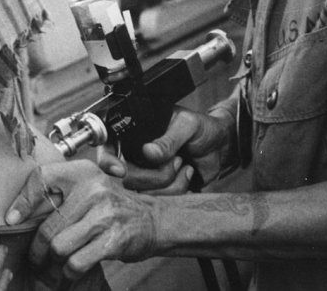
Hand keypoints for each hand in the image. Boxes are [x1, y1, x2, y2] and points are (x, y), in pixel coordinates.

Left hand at [5, 160, 157, 279]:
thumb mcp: (87, 188)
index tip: (12, 219)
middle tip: (35, 258)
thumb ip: (58, 195)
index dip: (22, 200)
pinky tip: (70, 270)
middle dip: (37, 250)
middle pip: (48, 226)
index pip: (42, 178)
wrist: (151, 220)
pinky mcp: (114, 238)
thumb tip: (15, 216)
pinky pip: (77, 262)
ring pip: (60, 247)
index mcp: (82, 172)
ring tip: (53, 267)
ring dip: (53, 264)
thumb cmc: (109, 207)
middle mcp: (93, 189)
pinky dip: (69, 271)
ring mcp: (105, 214)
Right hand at [100, 105, 230, 188]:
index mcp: (133, 134)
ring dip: (169, 182)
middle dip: (154, 175)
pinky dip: (178, 190)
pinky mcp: (158, 191)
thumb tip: (148, 152)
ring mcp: (144, 175)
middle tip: (176, 159)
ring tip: (183, 164)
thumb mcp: (187, 125)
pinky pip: (159, 202)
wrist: (219, 147)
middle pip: (126, 178)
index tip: (120, 170)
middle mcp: (133, 156)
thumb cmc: (200, 129)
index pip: (107, 148)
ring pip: (143, 193)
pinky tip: (188, 174)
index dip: (107, 161)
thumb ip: (169, 138)